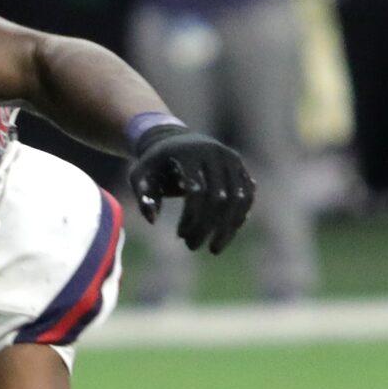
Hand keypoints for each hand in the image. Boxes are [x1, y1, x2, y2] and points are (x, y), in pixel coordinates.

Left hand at [124, 119, 253, 252]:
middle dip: (208, 226)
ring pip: (240, 198)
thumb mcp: (140, 174)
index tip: (180, 235)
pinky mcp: (242, 169)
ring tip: (214, 248)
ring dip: (228, 227)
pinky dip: (239, 217)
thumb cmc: (154, 163)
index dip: (190, 216)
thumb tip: (152, 220)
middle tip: (193, 247)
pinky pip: (247, 196)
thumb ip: (143, 194)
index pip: (197, 190)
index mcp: (190, 153)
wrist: (175, 140)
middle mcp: (217, 154)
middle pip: (221, 197)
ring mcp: (233, 161)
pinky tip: (226, 234)